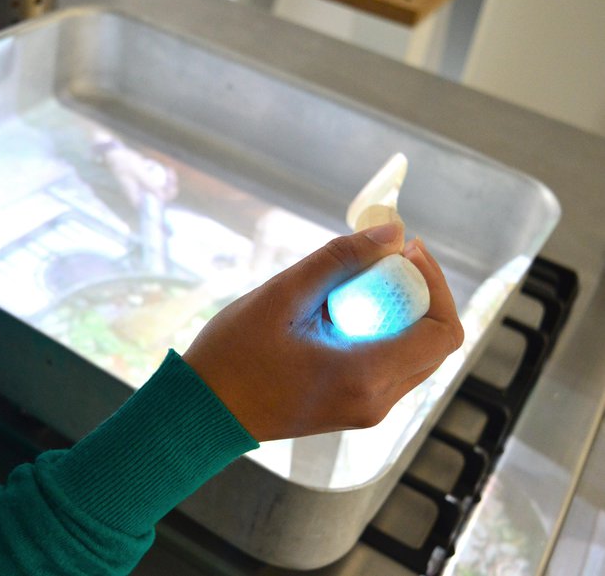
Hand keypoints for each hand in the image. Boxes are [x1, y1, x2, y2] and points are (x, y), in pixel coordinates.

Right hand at [182, 222, 463, 441]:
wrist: (202, 411)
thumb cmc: (232, 356)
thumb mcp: (282, 296)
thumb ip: (341, 260)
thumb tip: (393, 233)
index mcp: (364, 376)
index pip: (442, 331)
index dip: (435, 283)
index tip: (404, 251)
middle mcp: (375, 402)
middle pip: (433, 344)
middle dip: (417, 294)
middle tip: (380, 260)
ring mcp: (365, 411)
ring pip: (414, 356)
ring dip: (399, 314)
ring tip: (354, 285)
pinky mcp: (353, 410)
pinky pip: (389, 367)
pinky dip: (381, 334)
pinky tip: (340, 312)